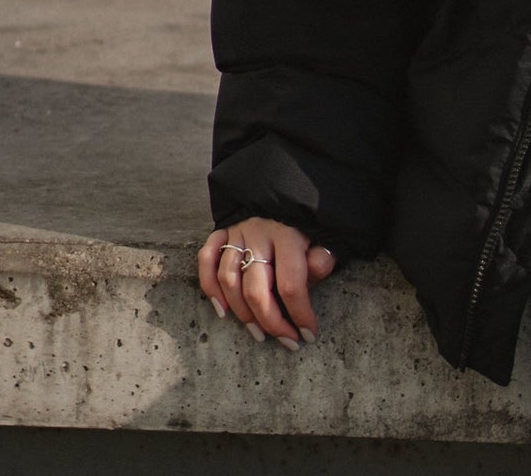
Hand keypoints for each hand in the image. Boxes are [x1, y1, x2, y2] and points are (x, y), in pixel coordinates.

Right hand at [197, 219, 336, 351]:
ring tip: (259, 334)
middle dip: (271, 322)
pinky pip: (206, 259)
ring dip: (241, 314)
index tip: (308, 335)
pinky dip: (209, 286)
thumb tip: (317, 268)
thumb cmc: (305, 221)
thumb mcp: (323, 234)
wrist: (284, 188)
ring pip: (229, 280)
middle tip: (286, 341)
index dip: (299, 314)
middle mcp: (260, 233)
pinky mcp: (222, 230)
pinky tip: (221, 310)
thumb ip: (322, 254)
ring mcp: (237, 232)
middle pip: (256, 289)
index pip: (290, 284)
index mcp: (289, 234)